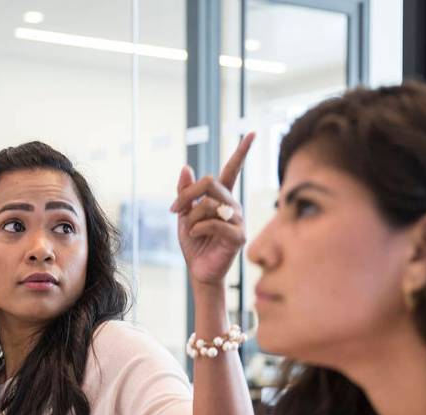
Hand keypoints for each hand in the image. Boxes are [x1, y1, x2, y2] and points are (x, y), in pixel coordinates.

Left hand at [171, 132, 254, 288]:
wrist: (199, 270)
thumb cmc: (195, 243)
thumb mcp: (184, 215)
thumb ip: (185, 192)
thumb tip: (185, 167)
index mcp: (222, 198)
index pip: (232, 170)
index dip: (241, 151)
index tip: (252, 133)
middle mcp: (233, 205)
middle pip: (211, 183)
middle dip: (187, 195)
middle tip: (174, 209)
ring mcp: (238, 220)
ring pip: (210, 205)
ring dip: (191, 217)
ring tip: (189, 230)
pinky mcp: (238, 237)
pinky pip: (214, 223)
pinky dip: (198, 228)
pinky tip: (194, 235)